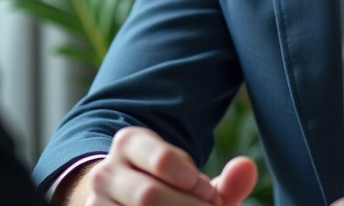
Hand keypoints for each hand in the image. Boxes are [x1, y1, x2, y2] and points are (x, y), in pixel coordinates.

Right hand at [64, 126, 257, 205]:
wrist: (122, 202)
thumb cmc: (172, 193)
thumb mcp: (196, 185)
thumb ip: (227, 181)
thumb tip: (248, 166)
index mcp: (130, 143)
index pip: (163, 161)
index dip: (193, 183)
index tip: (208, 194)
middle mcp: (105, 172)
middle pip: (148, 196)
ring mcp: (95, 204)